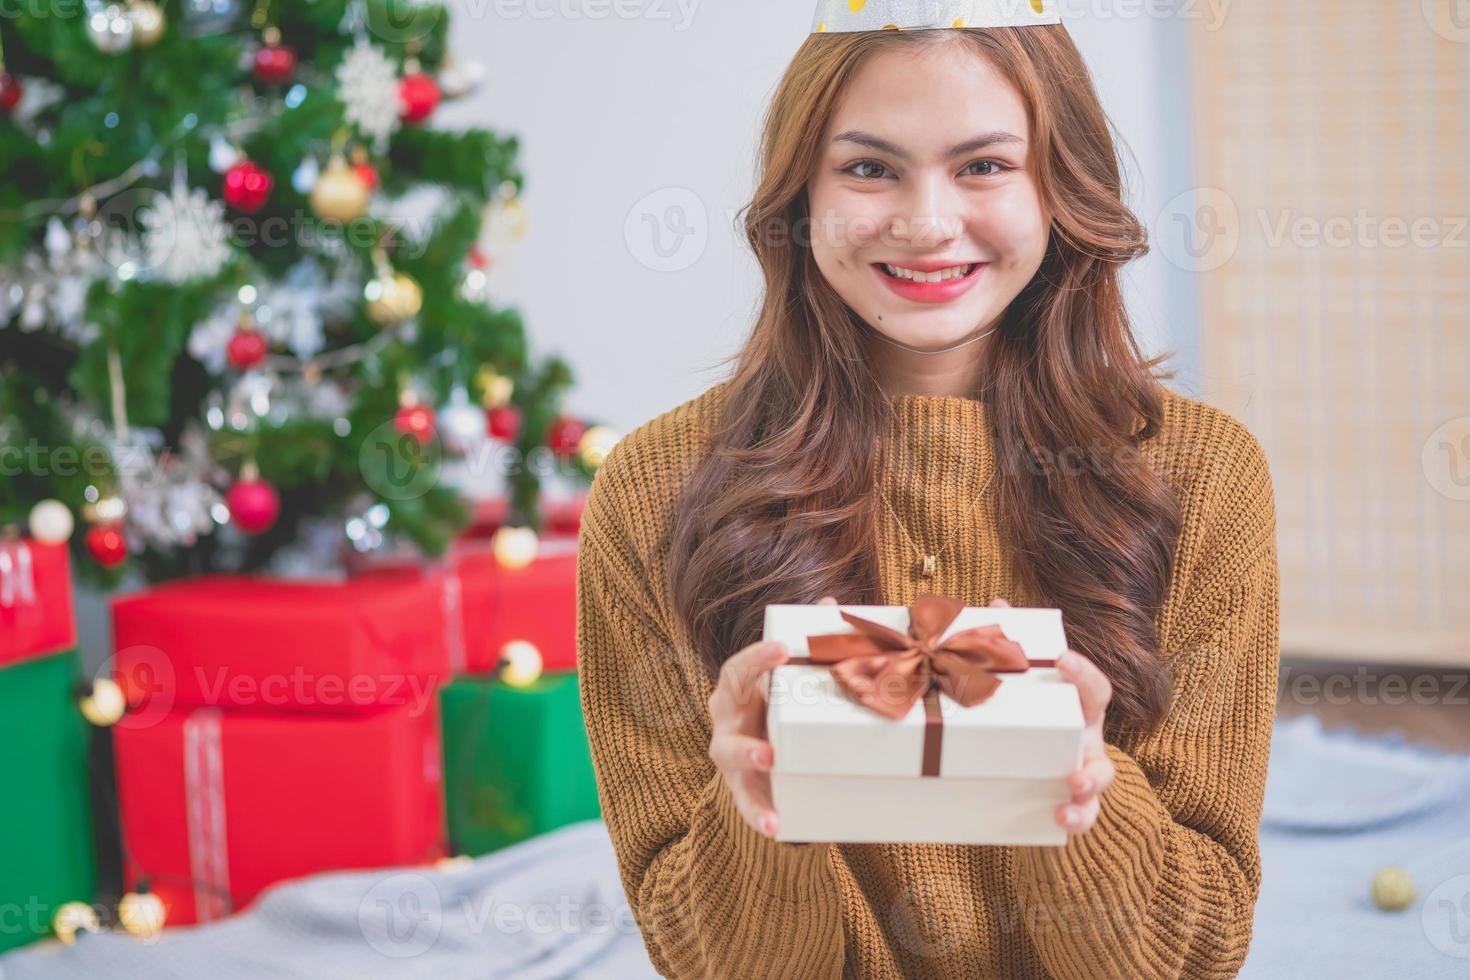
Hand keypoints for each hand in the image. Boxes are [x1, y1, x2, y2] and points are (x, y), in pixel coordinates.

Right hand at [708, 595, 839, 838]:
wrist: (770, 762)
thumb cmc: (782, 709)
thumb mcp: (793, 680)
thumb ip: (808, 644)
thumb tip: (831, 604)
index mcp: (738, 689)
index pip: (737, 667)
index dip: (756, 657)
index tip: (781, 648)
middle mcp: (727, 719)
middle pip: (723, 705)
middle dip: (747, 690)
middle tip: (774, 691)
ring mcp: (730, 755)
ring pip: (728, 753)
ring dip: (748, 756)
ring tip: (770, 759)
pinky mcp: (743, 788)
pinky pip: (746, 803)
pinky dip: (758, 814)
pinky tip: (776, 826)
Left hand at [988, 597, 1114, 834]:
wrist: (1021, 755)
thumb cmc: (1028, 706)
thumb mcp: (1021, 679)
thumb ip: (1010, 644)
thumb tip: (997, 606)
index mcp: (1077, 707)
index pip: (1093, 688)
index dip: (1082, 672)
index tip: (1062, 659)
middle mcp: (1086, 739)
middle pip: (1101, 743)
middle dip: (1092, 735)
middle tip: (1074, 736)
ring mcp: (1081, 771)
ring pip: (1099, 782)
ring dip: (1089, 789)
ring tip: (1072, 790)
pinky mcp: (1068, 800)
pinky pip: (1081, 814)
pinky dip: (1076, 818)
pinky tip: (1059, 819)